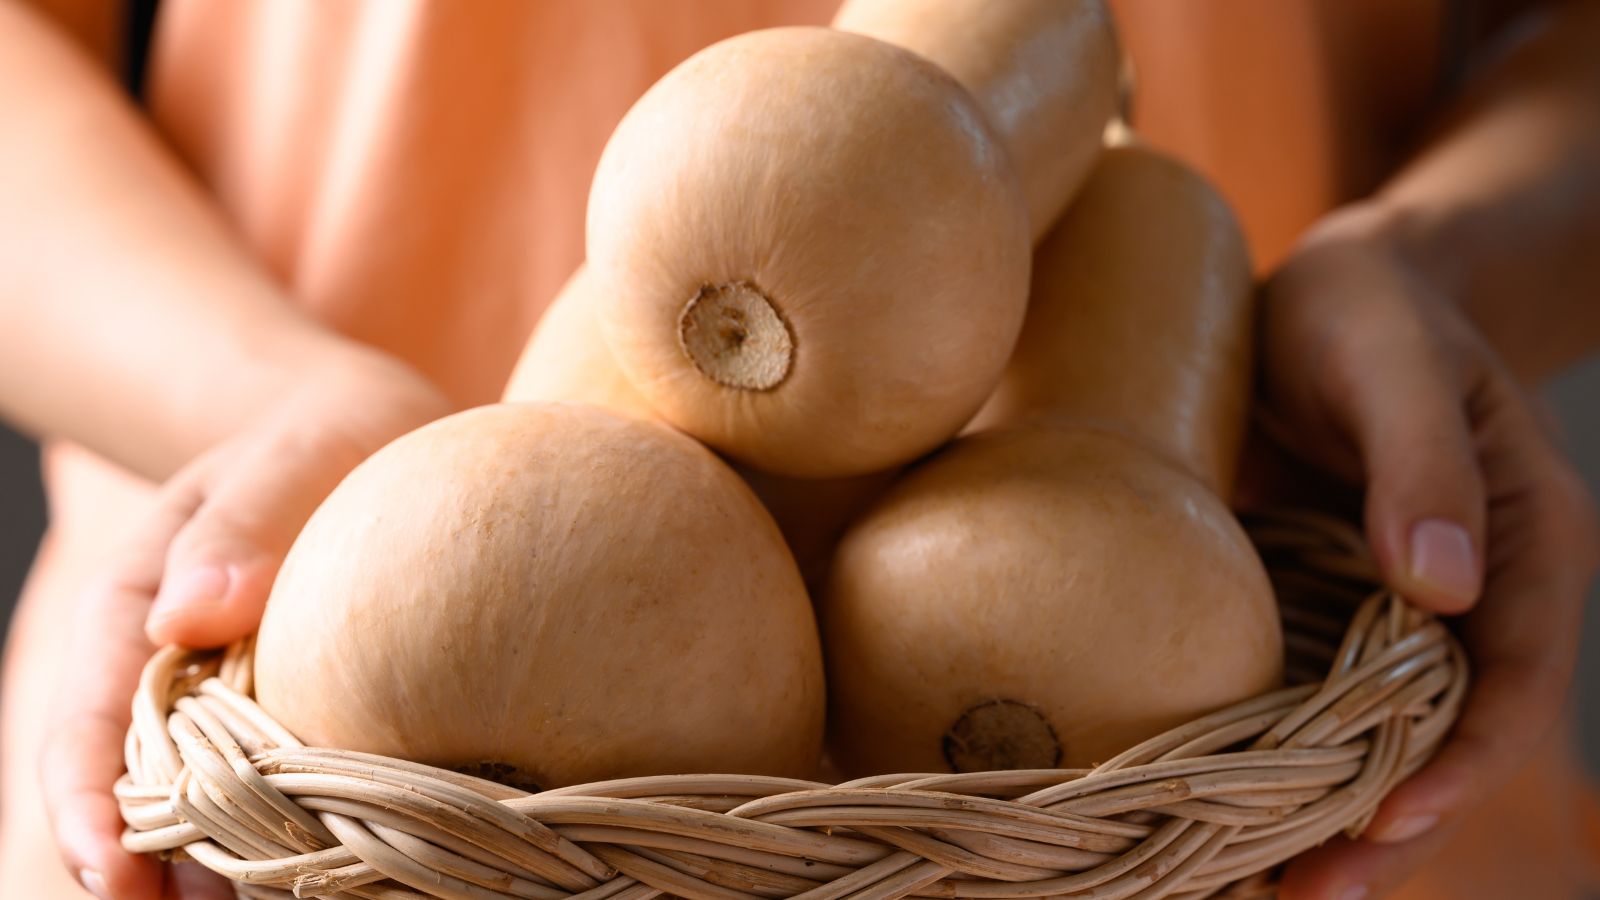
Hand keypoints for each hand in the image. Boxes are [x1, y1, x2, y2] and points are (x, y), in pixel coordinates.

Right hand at [39, 352, 452, 898]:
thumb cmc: (320, 437)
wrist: (371, 432)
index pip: (90, 724)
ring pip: (208, 807)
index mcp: (137, 609)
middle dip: (151, 868)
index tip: (114, 876)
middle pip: (137, 790)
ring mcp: (234, 700)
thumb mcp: (289, 454)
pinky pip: (286, 790)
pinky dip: (296, 837)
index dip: (90, 807)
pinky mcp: (300, 716)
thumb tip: (190, 610)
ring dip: (224, 869)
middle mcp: (172, 669)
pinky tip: (336, 872)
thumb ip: (247, 519)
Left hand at [1243, 205, 1599, 898]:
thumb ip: (1422, 463)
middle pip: (1449, 739)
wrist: (1325, 294)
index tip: (1385, 821)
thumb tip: (1443, 588)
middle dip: (1387, 829)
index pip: (1510, 678)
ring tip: (1257, 890)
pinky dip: (1278, 762)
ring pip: (1381, 740)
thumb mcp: (1389, 360)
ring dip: (1328, 819)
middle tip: (1304, 899)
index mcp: (1526, 544)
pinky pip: (1315, 701)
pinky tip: (1218, 812)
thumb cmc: (1366, 309)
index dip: (1459, 761)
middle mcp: (1471, 598)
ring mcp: (1396, 613)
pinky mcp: (1327, 607)